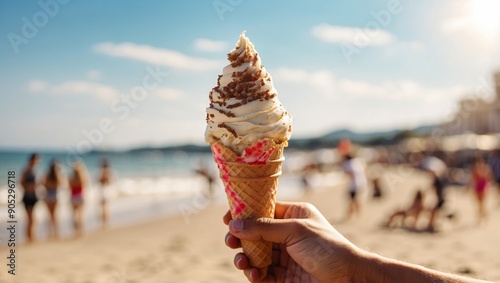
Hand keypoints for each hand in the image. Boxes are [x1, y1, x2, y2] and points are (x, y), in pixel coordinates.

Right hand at [223, 201, 361, 281]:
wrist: (350, 279)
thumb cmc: (328, 248)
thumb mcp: (295, 231)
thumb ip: (264, 228)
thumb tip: (234, 224)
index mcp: (293, 216)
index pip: (263, 210)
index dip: (245, 213)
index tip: (227, 217)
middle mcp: (287, 235)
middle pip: (254, 234)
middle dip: (240, 238)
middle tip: (231, 242)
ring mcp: (284, 256)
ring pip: (255, 255)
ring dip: (244, 258)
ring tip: (242, 261)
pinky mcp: (283, 277)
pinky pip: (261, 274)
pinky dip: (254, 274)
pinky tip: (254, 274)